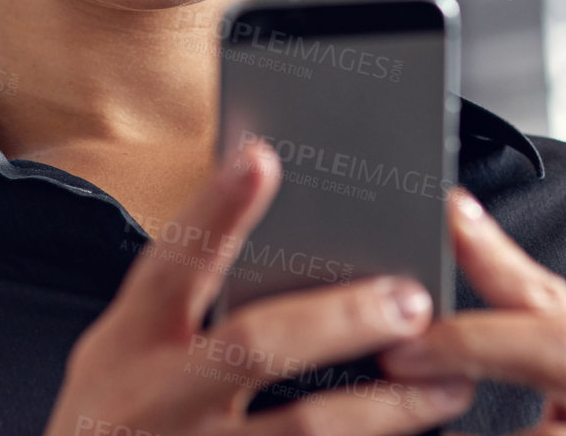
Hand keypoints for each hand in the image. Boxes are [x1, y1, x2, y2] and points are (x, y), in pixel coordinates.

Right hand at [42, 139, 476, 435]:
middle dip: (341, 318)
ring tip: (448, 383)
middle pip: (254, 345)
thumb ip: (183, 303)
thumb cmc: (117, 422)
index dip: (217, 209)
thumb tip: (265, 210)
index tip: (263, 157)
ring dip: (387, 407)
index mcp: (128, 343)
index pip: (173, 261)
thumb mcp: (123, 356)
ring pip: (302, 430)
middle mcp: (155, 400)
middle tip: (411, 298)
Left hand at [376, 188, 565, 434]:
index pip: (551, 295)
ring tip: (410, 403)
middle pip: (555, 342)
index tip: (448, 212)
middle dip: (470, 341)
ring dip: (476, 387)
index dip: (495, 252)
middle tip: (397, 352)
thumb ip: (524, 355)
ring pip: (545, 423)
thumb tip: (427, 322)